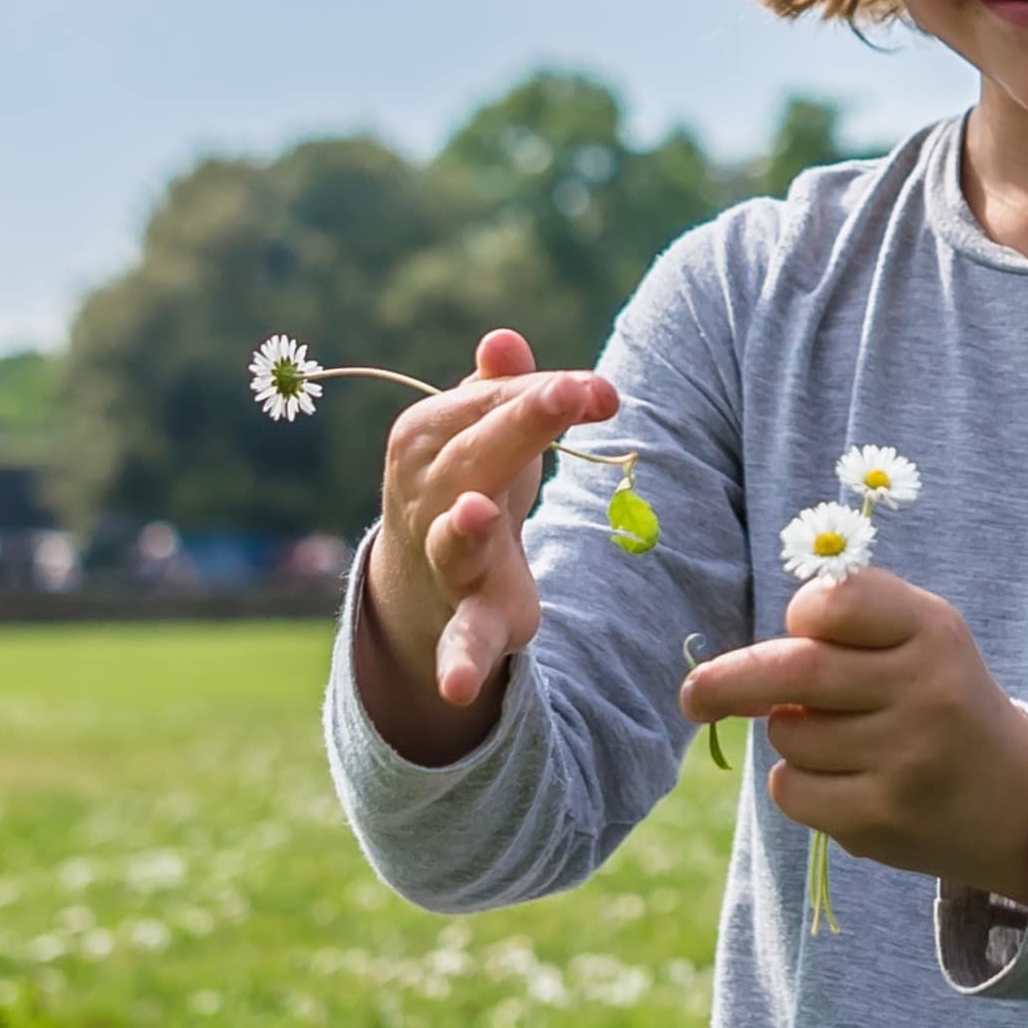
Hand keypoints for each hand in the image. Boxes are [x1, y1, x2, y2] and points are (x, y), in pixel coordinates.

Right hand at [356, 329, 622, 758]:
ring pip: (450, 542)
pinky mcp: (466, 619)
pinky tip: (458, 688)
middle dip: (520, 425)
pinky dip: (457, 664)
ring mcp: (441, 559)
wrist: (423, 574)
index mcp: (429, 437)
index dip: (544, 392)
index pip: (492, 404)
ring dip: (463, 529)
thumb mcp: (484, 429)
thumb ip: (499, 389)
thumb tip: (504, 339)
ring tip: (480, 514)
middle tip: (566, 396)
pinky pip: (458, 642)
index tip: (603, 388)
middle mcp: (427, 495)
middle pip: (475, 455)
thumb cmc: (471, 478)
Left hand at [679, 570, 1027, 900]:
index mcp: (932, 630)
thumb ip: (842, 627)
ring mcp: (905, 759)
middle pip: (793, 671)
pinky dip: (796, 785)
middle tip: (694, 696)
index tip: (798, 627)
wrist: (1014, 798)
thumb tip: (725, 670)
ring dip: (789, 735)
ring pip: (788, 735)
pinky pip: (791, 790)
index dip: (802, 614)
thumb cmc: (938, 697)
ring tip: (843, 741)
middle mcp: (926, 690)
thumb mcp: (918, 638)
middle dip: (727, 681)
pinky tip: (845, 783)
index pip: (834, 602)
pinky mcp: (880, 819)